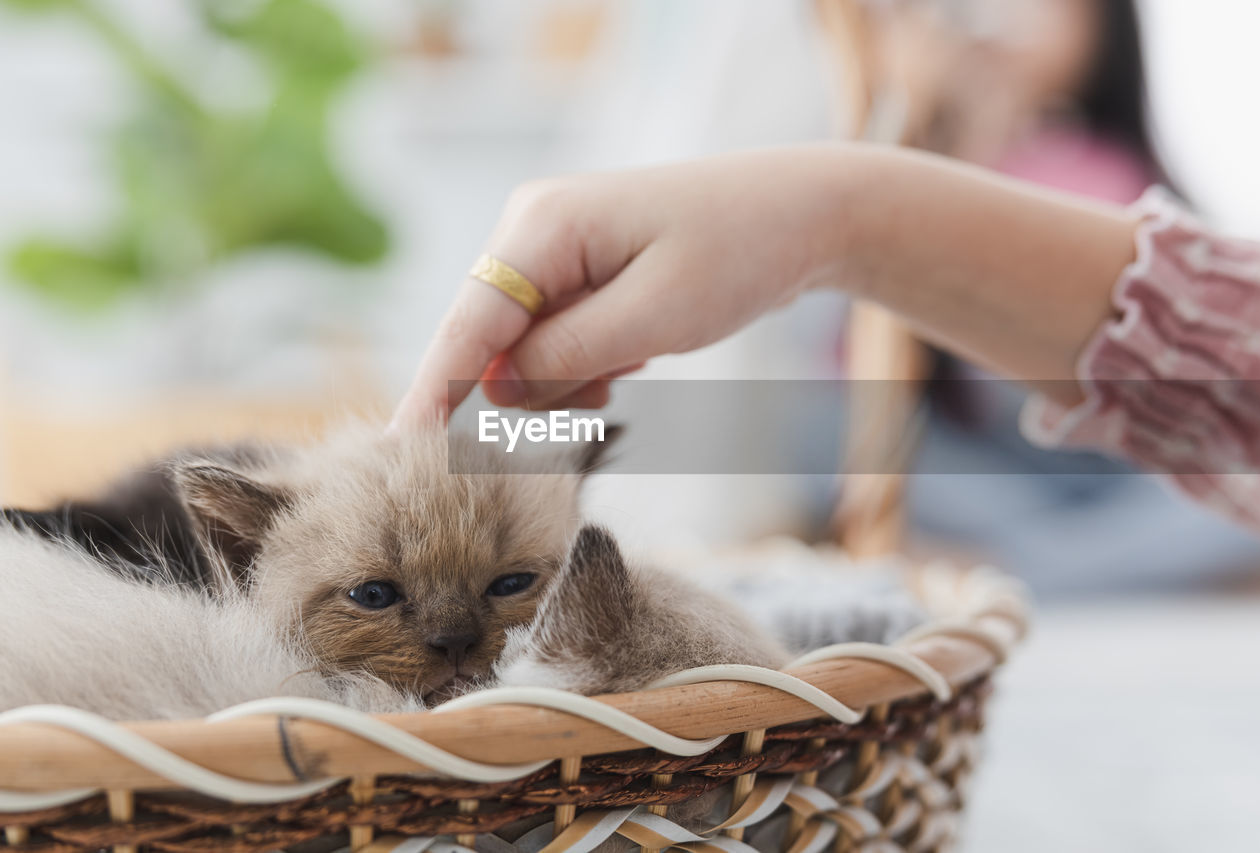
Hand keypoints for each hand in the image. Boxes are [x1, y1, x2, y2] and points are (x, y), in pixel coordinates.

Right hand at [391, 145, 866, 426]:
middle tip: (570, 417)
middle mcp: (536, 230)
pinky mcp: (587, 272)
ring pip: (526, 346)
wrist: (806, 216)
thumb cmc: (736, 253)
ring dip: (562, 382)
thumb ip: (565, 358)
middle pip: (490, 338)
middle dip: (519, 392)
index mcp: (542, 226)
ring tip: (628, 370)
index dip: (436, 392)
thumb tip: (498, 392)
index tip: (401, 455)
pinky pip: (560, 338)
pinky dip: (585, 367)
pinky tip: (632, 360)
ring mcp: (560, 250)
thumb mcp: (651, 318)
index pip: (469, 323)